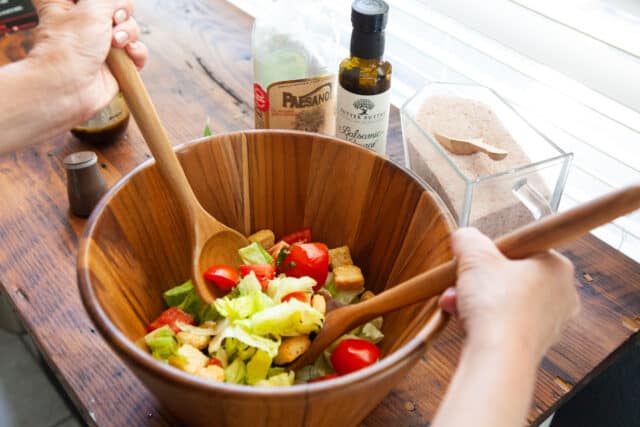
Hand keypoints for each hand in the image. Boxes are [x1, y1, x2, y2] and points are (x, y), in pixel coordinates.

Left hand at [29, 0, 147, 120]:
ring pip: (129, 29)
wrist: (68, 88)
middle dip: (121, 13)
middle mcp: (85, 23)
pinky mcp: (115, 64)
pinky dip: (136, 52)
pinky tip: (129, 54)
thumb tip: (118, 1)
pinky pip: (136, 52)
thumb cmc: (68, 50)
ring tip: (116, 43)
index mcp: (68, 4)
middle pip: (118, 8)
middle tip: (113, 20)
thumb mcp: (90, 8)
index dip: (105, 0)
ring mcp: (101, 44)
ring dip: (128, 33)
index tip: (104, 4)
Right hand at [439, 228, 579, 361]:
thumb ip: (468, 238)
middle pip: (511, 275)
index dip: (492, 253)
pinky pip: (505, 322)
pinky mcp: (535, 343)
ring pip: (506, 300)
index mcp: (558, 266)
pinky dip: (484, 320)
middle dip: (479, 279)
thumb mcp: (475, 256)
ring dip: (476, 298)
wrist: (499, 357)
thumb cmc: (497, 307)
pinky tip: (464, 321)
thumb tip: (464, 236)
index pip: (523, 248)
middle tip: (462, 280)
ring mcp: (551, 322)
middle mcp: (562, 294)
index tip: (476, 259)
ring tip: (456, 303)